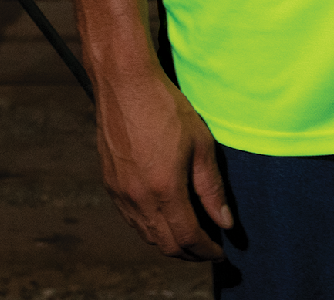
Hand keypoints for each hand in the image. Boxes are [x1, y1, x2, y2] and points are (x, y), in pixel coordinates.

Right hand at [94, 67, 230, 260]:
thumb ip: (212, 188)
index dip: (207, 250)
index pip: (188, 238)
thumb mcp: (200, 143)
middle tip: (206, 247)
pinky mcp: (108, 180)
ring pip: (145, 234)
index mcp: (164, 188)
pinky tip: (161, 214)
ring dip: (168, 241)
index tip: (220, 251)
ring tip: (187, 233)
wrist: (124, 80)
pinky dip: (148, 225)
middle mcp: (138, 196)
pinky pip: (130, 217)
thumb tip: (224, 223)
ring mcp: (120, 190)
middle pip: (165, 244)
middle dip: (188, 253)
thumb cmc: (164, 106)